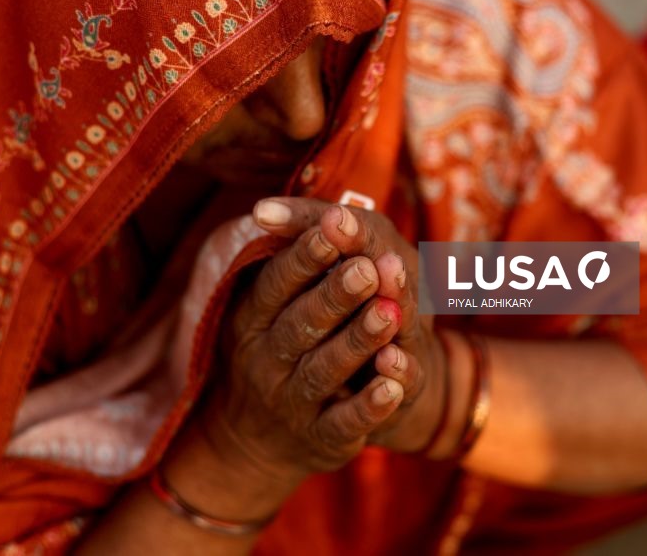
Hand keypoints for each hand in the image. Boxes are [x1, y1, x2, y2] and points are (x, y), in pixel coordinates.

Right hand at [250, 197, 447, 453]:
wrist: (262, 438)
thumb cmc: (278, 345)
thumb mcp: (270, 306)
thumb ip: (286, 261)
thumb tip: (270, 209)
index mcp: (252, 319)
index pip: (275, 284)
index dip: (304, 256)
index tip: (333, 226)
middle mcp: (266, 360)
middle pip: (302, 324)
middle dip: (335, 294)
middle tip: (367, 267)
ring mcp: (292, 402)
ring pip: (324, 370)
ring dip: (357, 342)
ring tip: (388, 313)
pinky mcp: (321, 438)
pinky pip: (344, 423)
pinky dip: (370, 406)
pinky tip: (394, 385)